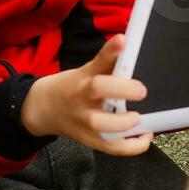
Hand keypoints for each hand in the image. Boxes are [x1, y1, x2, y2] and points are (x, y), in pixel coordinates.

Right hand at [21, 34, 151, 156]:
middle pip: (97, 92)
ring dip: (125, 125)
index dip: (110, 51)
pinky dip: (133, 146)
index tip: (123, 41)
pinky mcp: (92, 141)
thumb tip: (127, 42)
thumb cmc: (71, 87)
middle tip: (140, 90)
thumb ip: (107, 60)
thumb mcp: (85, 70)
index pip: (96, 63)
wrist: (43, 109)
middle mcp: (83, 102)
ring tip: (139, 119)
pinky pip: (113, 148)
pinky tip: (145, 136)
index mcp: (82, 81)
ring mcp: (86, 124)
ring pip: (103, 128)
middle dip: (121, 91)